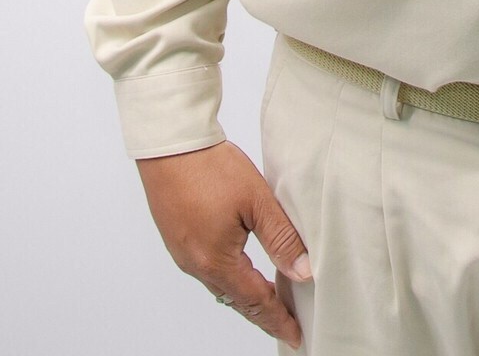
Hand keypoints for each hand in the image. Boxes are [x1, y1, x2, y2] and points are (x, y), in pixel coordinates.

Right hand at [136, 140, 311, 347]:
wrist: (170, 146)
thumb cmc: (210, 169)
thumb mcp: (256, 201)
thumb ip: (281, 237)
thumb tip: (302, 271)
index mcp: (216, 262)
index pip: (255, 301)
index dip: (278, 320)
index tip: (296, 336)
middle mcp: (196, 265)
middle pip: (236, 299)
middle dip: (262, 312)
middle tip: (286, 322)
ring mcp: (183, 252)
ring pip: (220, 285)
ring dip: (245, 294)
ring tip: (269, 298)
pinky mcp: (178, 238)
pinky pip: (207, 269)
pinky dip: (229, 277)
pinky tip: (239, 268)